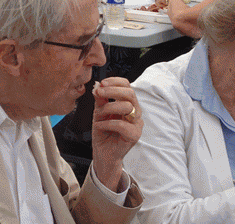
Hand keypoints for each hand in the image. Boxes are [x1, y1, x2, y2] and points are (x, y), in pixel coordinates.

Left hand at [91, 77, 142, 191]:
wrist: (103, 153)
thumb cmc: (103, 132)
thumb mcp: (98, 112)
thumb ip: (100, 99)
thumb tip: (97, 86)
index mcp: (128, 103)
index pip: (127, 86)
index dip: (115, 82)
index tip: (102, 83)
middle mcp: (135, 112)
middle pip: (130, 94)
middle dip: (112, 91)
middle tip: (99, 93)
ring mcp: (137, 124)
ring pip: (128, 107)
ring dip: (109, 108)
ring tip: (98, 115)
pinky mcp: (134, 136)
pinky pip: (122, 125)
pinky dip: (108, 123)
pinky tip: (100, 125)